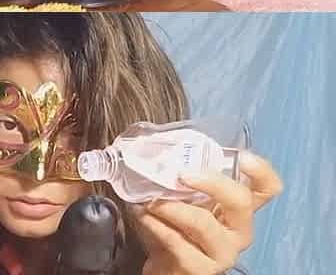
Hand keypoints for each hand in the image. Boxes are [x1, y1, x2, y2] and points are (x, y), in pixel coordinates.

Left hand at [133, 151, 282, 274]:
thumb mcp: (186, 198)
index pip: (266, 188)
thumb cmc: (177, 226)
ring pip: (204, 225)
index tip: (242, 156)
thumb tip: (158, 147)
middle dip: (211, 182)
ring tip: (150, 199)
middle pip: (241, 201)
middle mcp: (238, 229)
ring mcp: (223, 252)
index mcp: (238, 207)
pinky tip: (143, 215)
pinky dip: (156, 225)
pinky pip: (178, 244)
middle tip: (181, 174)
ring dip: (172, 207)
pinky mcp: (201, 269)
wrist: (166, 267)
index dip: (262, 171)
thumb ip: (184, 177)